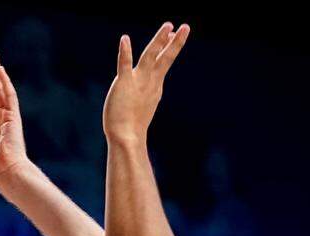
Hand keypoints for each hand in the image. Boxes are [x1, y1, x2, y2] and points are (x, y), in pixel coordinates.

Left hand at [103, 22, 189, 144]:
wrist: (126, 137)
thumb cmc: (131, 126)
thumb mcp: (143, 105)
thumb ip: (145, 93)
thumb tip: (152, 91)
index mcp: (155, 85)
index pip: (164, 61)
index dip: (170, 46)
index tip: (175, 33)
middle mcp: (150, 81)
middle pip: (165, 58)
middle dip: (175, 42)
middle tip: (185, 26)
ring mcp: (138, 81)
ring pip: (150, 56)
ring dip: (159, 40)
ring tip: (168, 25)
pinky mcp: (123, 84)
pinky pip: (124, 64)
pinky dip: (125, 52)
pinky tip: (125, 39)